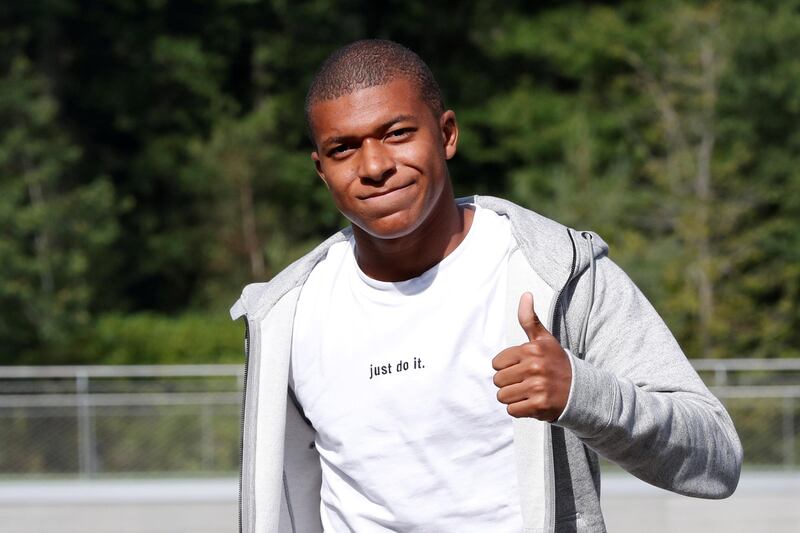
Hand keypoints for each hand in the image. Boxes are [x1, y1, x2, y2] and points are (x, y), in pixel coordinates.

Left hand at [492, 292, 572, 421]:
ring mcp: (537, 387)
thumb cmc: (557, 364)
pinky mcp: (539, 405)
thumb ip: (530, 319)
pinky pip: (512, 410)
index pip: (497, 363)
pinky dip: (520, 410)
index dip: (506, 368)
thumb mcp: (545, 340)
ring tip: (529, 393)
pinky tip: (533, 403)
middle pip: (498, 381)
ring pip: (503, 396)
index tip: (522, 369)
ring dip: (513, 398)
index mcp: (532, 350)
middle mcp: (535, 367)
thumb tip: (525, 294)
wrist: (581, 391)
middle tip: (526, 383)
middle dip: (509, 384)